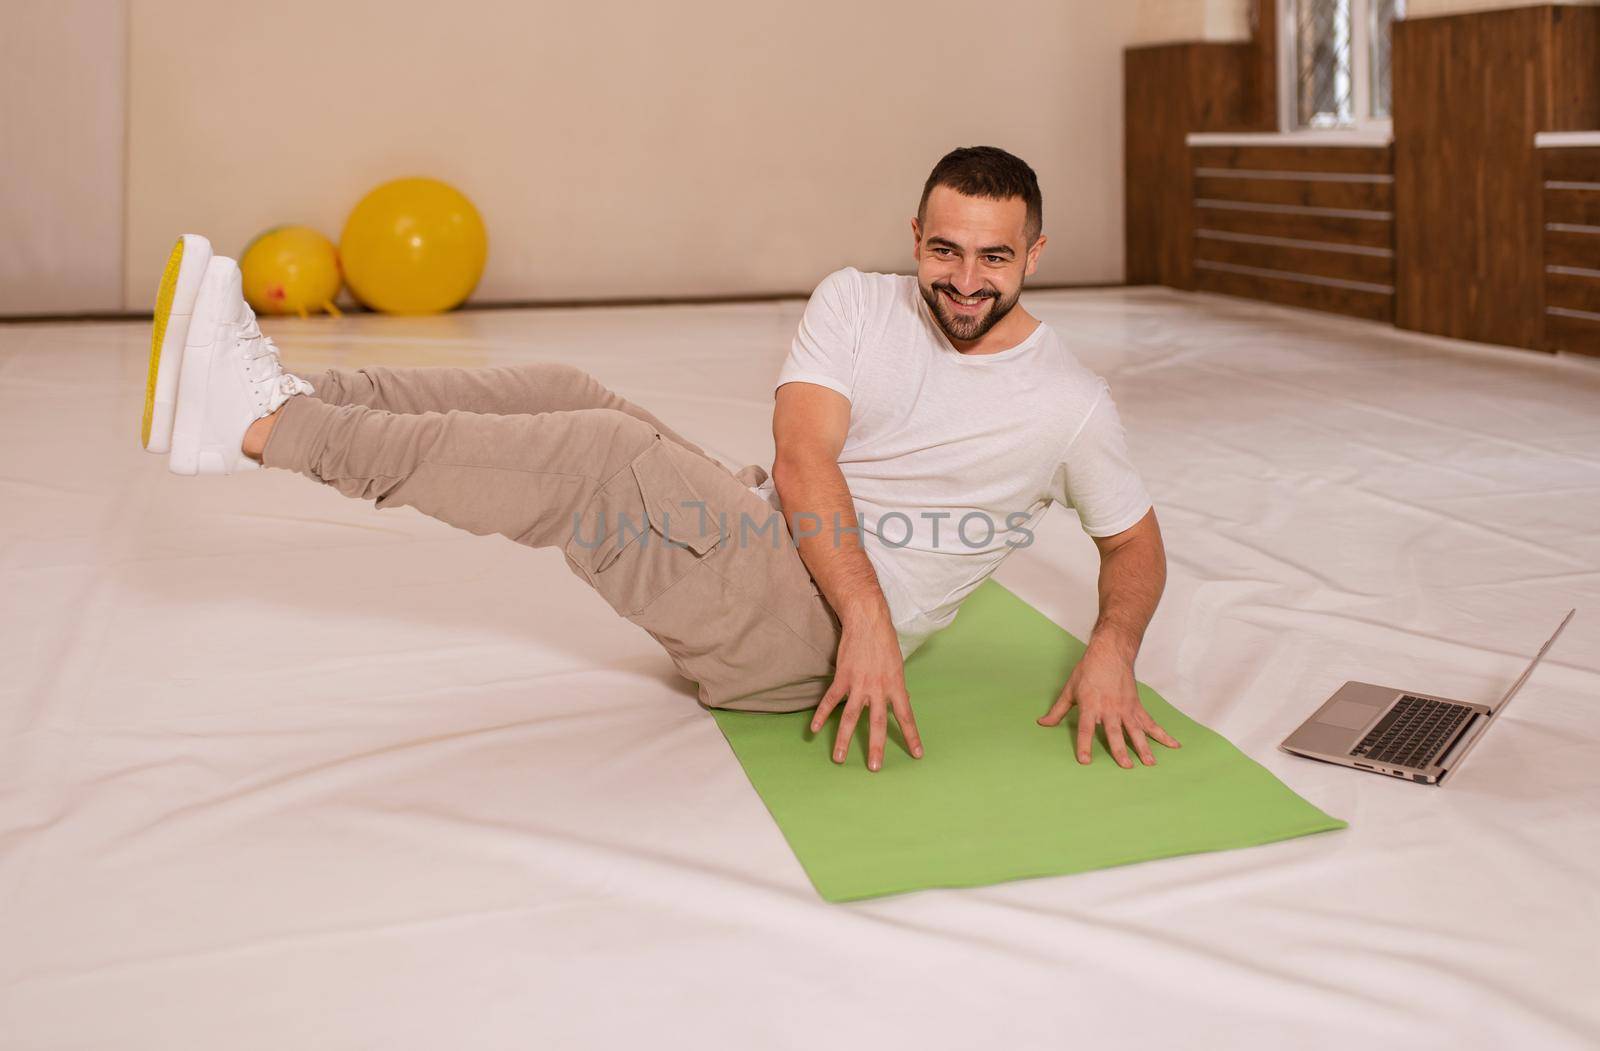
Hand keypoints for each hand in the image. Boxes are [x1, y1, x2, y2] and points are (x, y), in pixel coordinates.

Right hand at [809, 609, 922, 771]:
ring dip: (844, 739)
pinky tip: (814, 730)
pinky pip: (830, 701)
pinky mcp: (843, 678)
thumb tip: (900, 701)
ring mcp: (859, 684)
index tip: (917, 754)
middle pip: (877, 723)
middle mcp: (879, 688)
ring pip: (850, 717)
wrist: (867, 621)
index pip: (906, 716)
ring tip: (839, 758)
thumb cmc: (885, 641)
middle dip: (876, 746)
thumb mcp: (898, 665)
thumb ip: (896, 686)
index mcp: (896, 686)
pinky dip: (821, 715)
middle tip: (874, 767)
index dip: (912, 736)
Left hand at [1037, 645, 1178, 767]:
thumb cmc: (1088, 671)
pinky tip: (1173, 745)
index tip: (1085, 761)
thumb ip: (1057, 710)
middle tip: (1126, 766)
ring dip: (1143, 747)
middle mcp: (1109, 709)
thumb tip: (1042, 724)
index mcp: (1090, 705)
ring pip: (1135, 730)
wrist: (1110, 652)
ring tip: (1149, 763)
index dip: (1084, 745)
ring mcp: (1125, 708)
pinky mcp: (1137, 707)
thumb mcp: (1069, 690)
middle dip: (1120, 750)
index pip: (1085, 729)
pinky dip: (1162, 734)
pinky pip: (1150, 723)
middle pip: (1115, 732)